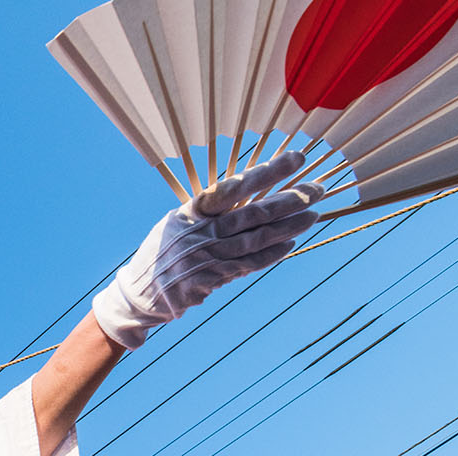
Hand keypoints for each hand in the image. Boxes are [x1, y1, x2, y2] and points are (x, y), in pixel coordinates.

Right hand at [93, 150, 321, 349]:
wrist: (139, 293)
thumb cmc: (163, 251)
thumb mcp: (177, 222)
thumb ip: (209, 210)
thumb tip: (246, 190)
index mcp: (191, 212)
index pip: (234, 187)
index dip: (266, 173)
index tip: (295, 159)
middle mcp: (200, 233)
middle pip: (254, 213)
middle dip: (290, 199)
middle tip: (317, 189)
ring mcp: (206, 258)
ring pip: (257, 239)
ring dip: (289, 226)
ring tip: (314, 214)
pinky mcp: (211, 280)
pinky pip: (249, 265)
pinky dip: (272, 253)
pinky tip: (292, 242)